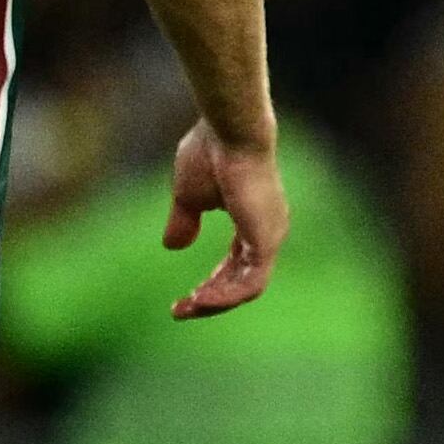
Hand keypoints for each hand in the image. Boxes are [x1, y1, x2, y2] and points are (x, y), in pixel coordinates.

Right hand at [163, 119, 286, 318]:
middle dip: (211, 299)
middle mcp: (268, 232)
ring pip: (247, 288)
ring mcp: (270, 237)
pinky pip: (250, 283)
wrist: (228, 132)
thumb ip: (185, 221)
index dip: (211, 283)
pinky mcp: (265, 241)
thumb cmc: (209, 153)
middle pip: (242, 282)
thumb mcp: (188, 196)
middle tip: (180, 310)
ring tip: (186, 308)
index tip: (183, 298)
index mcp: (254, 221)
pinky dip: (225, 296)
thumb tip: (173, 246)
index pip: (236, 264)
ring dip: (216, 302)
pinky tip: (200, 300)